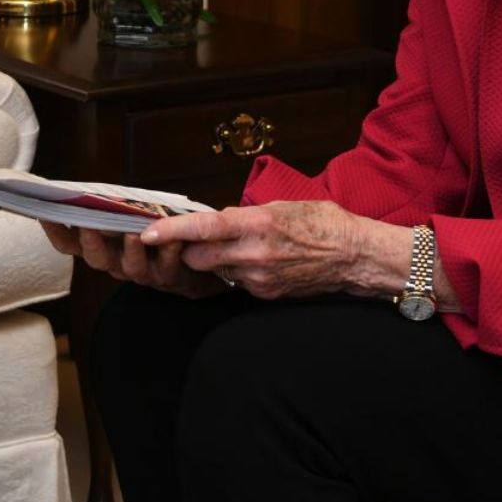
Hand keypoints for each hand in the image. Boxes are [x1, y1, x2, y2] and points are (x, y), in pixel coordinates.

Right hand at [39, 221, 228, 297]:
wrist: (190, 266)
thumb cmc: (152, 235)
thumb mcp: (125, 219)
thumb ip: (108, 208)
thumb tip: (90, 188)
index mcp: (101, 247)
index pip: (69, 244)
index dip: (54, 230)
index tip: (43, 212)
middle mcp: (116, 263)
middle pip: (95, 259)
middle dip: (90, 241)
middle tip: (88, 225)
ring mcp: (141, 272)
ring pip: (130, 267)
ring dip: (130, 249)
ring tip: (133, 231)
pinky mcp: (168, 276)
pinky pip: (167, 266)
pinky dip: (169, 252)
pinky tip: (174, 239)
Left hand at [139, 200, 383, 299]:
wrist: (355, 256)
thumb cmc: (322, 222)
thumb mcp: (280, 206)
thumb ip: (243, 215)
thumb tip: (214, 218)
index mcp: (258, 224)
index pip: (205, 227)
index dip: (172, 230)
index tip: (147, 230)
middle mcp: (255, 254)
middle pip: (198, 257)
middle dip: (189, 249)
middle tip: (195, 238)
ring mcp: (260, 278)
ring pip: (216, 271)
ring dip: (215, 261)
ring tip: (237, 247)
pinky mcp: (266, 294)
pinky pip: (236, 283)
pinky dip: (237, 272)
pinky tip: (258, 261)